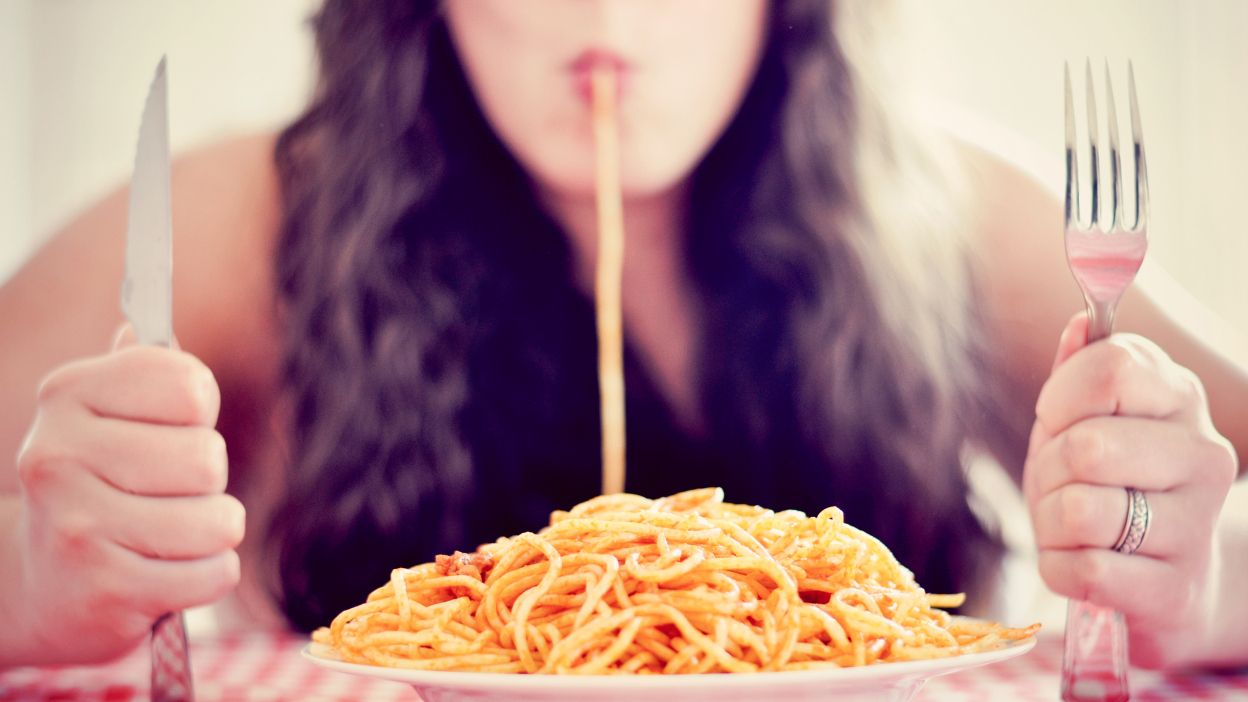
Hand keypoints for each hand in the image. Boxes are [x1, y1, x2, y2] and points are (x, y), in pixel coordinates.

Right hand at [6, 326, 243, 664]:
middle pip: (207, 457)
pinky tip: (167, 572)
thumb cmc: (102, 484)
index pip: (187, 383)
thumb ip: (143, 371)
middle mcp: (58, 455)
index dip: (200, 409)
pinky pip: (216, 572)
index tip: (173, 425)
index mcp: (67, 395)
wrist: (44, 585)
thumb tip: (143, 328)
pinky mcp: (105, 589)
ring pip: (219, 520)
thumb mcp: (110, 417)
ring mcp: (77, 525)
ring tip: (171, 533)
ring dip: (213, 531)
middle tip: (168, 492)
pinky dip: (209, 575)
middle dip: (208, 480)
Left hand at [1023, 313, 1236, 668]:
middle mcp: (1202, 454)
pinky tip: (1079, 564)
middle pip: (1086, 446)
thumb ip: (1078, 371)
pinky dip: (1057, 569)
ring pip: (1080, 512)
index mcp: (1178, 396)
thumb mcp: (1084, 421)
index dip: (1060, 399)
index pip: (1107, 367)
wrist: (1170, 578)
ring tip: (1068, 529)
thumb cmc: (1112, 485)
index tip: (1058, 422)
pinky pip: (1084, 570)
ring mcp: (1197, 525)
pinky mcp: (1176, 589)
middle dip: (1047, 472)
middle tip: (1060, 486)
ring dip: (1048, 525)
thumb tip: (1080, 324)